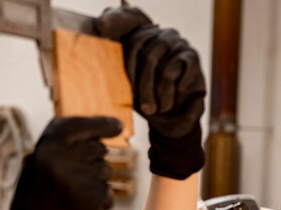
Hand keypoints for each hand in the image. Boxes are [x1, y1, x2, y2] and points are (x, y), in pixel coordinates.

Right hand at [0, 117, 121, 209]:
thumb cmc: (34, 202)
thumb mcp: (37, 167)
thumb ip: (63, 148)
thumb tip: (106, 131)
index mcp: (44, 149)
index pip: (79, 125)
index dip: (101, 124)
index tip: (117, 126)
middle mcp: (61, 161)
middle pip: (98, 149)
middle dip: (93, 162)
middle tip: (71, 182)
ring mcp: (78, 180)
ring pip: (105, 172)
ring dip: (96, 184)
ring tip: (71, 200)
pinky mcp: (93, 201)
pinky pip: (108, 195)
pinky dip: (98, 205)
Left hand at [95, 5, 205, 179]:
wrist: (173, 120)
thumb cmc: (145, 99)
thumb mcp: (125, 88)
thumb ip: (111, 74)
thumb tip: (89, 71)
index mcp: (139, 38)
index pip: (128, 18)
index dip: (116, 19)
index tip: (101, 26)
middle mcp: (157, 34)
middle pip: (138, 44)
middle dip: (135, 79)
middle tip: (139, 104)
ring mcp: (175, 42)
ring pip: (156, 59)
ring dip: (153, 90)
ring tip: (153, 110)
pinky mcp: (191, 56)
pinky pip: (177, 67)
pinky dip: (172, 88)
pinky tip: (170, 102)